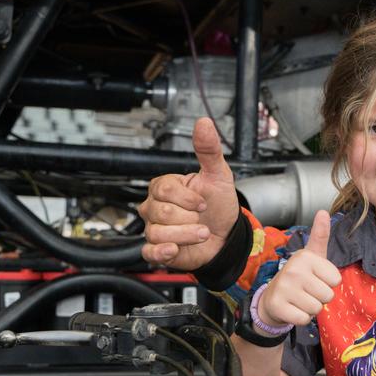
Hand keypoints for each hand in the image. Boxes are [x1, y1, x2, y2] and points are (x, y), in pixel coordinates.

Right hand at [138, 117, 238, 269]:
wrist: (226, 236)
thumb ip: (209, 150)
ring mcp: (154, 227)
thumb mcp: (219, 175)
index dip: (188, 198)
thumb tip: (204, 122)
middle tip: (202, 218)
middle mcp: (155, 207)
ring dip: (187, 235)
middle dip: (190, 218)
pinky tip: (176, 249)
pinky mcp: (156, 249)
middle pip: (161, 212)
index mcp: (166, 186)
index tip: (203, 202)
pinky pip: (148, 252)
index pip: (165, 189)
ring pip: (158, 232)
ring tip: (201, 232)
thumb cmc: (219, 205)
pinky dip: (162, 252)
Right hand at [257, 210, 341, 326]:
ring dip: (311, 308)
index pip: (336, 280)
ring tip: (299, 299)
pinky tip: (292, 309)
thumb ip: (320, 235)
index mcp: (305, 257)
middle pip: (328, 295)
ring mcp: (284, 288)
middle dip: (320, 297)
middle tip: (306, 291)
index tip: (315, 278)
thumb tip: (322, 211)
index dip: (328, 283)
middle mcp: (294, 270)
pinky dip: (301, 318)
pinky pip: (304, 319)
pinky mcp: (278, 306)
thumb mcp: (312, 255)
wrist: (272, 298)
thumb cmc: (299, 276)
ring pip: (317, 308)